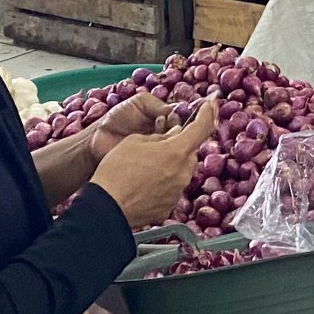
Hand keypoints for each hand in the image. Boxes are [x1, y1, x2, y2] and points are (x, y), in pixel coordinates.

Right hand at [86, 98, 215, 230]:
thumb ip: (160, 136)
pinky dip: (162, 183)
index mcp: (176, 151)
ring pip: (181, 171)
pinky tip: (143, 184)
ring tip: (146, 167)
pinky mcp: (168, 207)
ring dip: (170, 165)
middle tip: (160, 144)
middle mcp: (182, 172)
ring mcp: (177, 192)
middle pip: (190, 152)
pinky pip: (171, 188)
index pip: (202, 128)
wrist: (105, 206)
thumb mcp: (135, 140)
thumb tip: (173, 135)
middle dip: (180, 146)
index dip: (207, 114)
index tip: (208, 106)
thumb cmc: (116, 170)